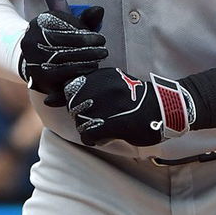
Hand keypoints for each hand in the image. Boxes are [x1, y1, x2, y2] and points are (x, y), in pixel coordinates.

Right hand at [18, 6, 106, 106]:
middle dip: (87, 45)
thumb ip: (85, 19)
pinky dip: (80, 69)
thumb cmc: (59, 41)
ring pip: (63, 57)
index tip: (100, 38)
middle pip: (63, 41)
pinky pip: (61, 73)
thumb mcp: (70, 28)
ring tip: (100, 58)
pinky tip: (91, 67)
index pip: (64, 24)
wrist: (36, 62)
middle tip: (103, 49)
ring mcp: (32, 58)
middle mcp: (32, 39)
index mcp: (40, 22)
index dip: (84, 32)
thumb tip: (99, 10)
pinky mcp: (38, 76)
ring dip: (86, 57)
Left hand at [64, 68, 194, 146]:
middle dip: (80, 116)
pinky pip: (89, 134)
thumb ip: (86, 88)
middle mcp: (103, 87)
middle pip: (73, 107)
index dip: (72, 101)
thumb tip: (49, 97)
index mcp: (102, 76)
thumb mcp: (112, 84)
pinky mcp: (117, 123)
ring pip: (80, 122)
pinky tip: (103, 137)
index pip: (70, 87)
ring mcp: (110, 105)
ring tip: (103, 128)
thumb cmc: (136, 98)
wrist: (166, 106)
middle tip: (97, 119)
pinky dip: (93, 139)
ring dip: (88, 129)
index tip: (84, 106)